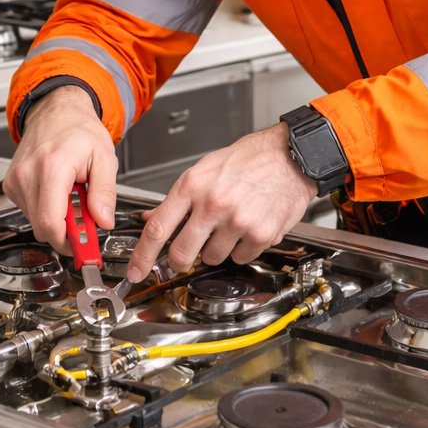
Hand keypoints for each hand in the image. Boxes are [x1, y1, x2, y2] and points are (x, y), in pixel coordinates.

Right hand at [1, 86, 118, 253]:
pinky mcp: (11, 184)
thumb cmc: (79, 130)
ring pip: (35, 221)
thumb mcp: (104, 157)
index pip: (51, 223)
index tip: (85, 245)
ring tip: (71, 195)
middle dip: (66, 231)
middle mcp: (27, 175)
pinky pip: (29, 211)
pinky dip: (46, 208)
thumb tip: (103, 221)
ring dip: (57, 218)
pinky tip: (57, 191)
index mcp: (51, 168)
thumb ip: (105, 192)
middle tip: (86, 217)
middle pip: (42, 227)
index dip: (69, 242)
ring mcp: (15, 180)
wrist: (57, 111)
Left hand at [125, 123, 316, 281]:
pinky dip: (242, 248)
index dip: (142, 256)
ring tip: (229, 224)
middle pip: (181, 253)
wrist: (291, 156)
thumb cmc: (250, 159)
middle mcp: (213, 204)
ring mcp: (237, 221)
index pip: (158, 228)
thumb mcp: (206, 169)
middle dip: (179, 260)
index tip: (136, 271)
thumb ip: (180, 197)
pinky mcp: (261, 234)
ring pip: (211, 258)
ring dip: (216, 249)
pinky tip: (248, 226)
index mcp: (193, 185)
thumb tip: (153, 218)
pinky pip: (240, 258)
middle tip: (185, 254)